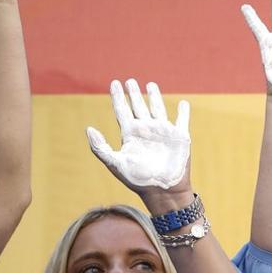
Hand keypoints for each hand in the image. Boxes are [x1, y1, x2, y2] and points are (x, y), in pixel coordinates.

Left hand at [86, 79, 190, 194]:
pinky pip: (182, 120)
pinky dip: (183, 112)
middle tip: (130, 81)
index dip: (118, 97)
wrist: (163, 191)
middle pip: (138, 106)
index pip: (122, 110)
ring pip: (157, 108)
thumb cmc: (139, 180)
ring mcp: (163, 133)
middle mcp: (146, 131)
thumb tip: (88, 129)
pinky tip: (183, 103)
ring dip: (155, 96)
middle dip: (134, 93)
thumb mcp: (116, 164)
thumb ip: (100, 147)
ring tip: (150, 84)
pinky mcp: (180, 137)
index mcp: (130, 134)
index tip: (114, 83)